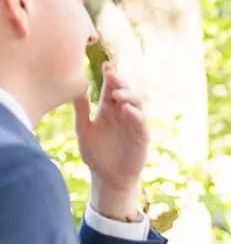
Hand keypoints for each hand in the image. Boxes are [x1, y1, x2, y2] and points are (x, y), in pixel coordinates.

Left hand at [74, 62, 148, 218]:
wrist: (108, 178)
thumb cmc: (96, 154)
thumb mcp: (84, 130)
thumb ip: (81, 111)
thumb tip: (75, 89)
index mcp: (108, 110)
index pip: (110, 88)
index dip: (110, 77)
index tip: (106, 66)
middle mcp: (122, 114)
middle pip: (125, 92)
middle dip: (120, 82)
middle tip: (112, 75)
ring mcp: (133, 124)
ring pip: (136, 104)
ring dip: (129, 96)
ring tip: (117, 94)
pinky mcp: (141, 136)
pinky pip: (141, 123)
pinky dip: (135, 115)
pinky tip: (126, 110)